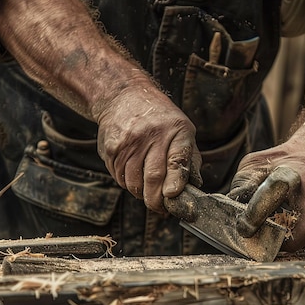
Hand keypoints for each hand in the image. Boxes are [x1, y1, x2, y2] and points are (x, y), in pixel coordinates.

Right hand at [96, 84, 201, 212]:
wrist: (124, 95)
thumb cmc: (160, 119)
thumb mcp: (182, 129)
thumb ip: (189, 159)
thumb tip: (193, 189)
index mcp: (176, 130)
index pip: (177, 159)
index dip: (176, 181)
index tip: (173, 196)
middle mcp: (151, 135)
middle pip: (153, 178)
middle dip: (157, 201)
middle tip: (161, 209)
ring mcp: (128, 142)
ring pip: (133, 183)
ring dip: (141, 194)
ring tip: (148, 191)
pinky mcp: (111, 148)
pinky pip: (119, 178)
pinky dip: (128, 184)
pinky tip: (134, 176)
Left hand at [227, 137, 304, 250]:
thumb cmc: (283, 161)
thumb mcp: (255, 164)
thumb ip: (243, 185)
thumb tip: (231, 211)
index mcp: (292, 172)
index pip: (273, 192)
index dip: (257, 212)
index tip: (243, 228)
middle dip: (283, 243)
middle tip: (264, 247)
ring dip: (291, 240)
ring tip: (276, 231)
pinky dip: (302, 236)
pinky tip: (293, 223)